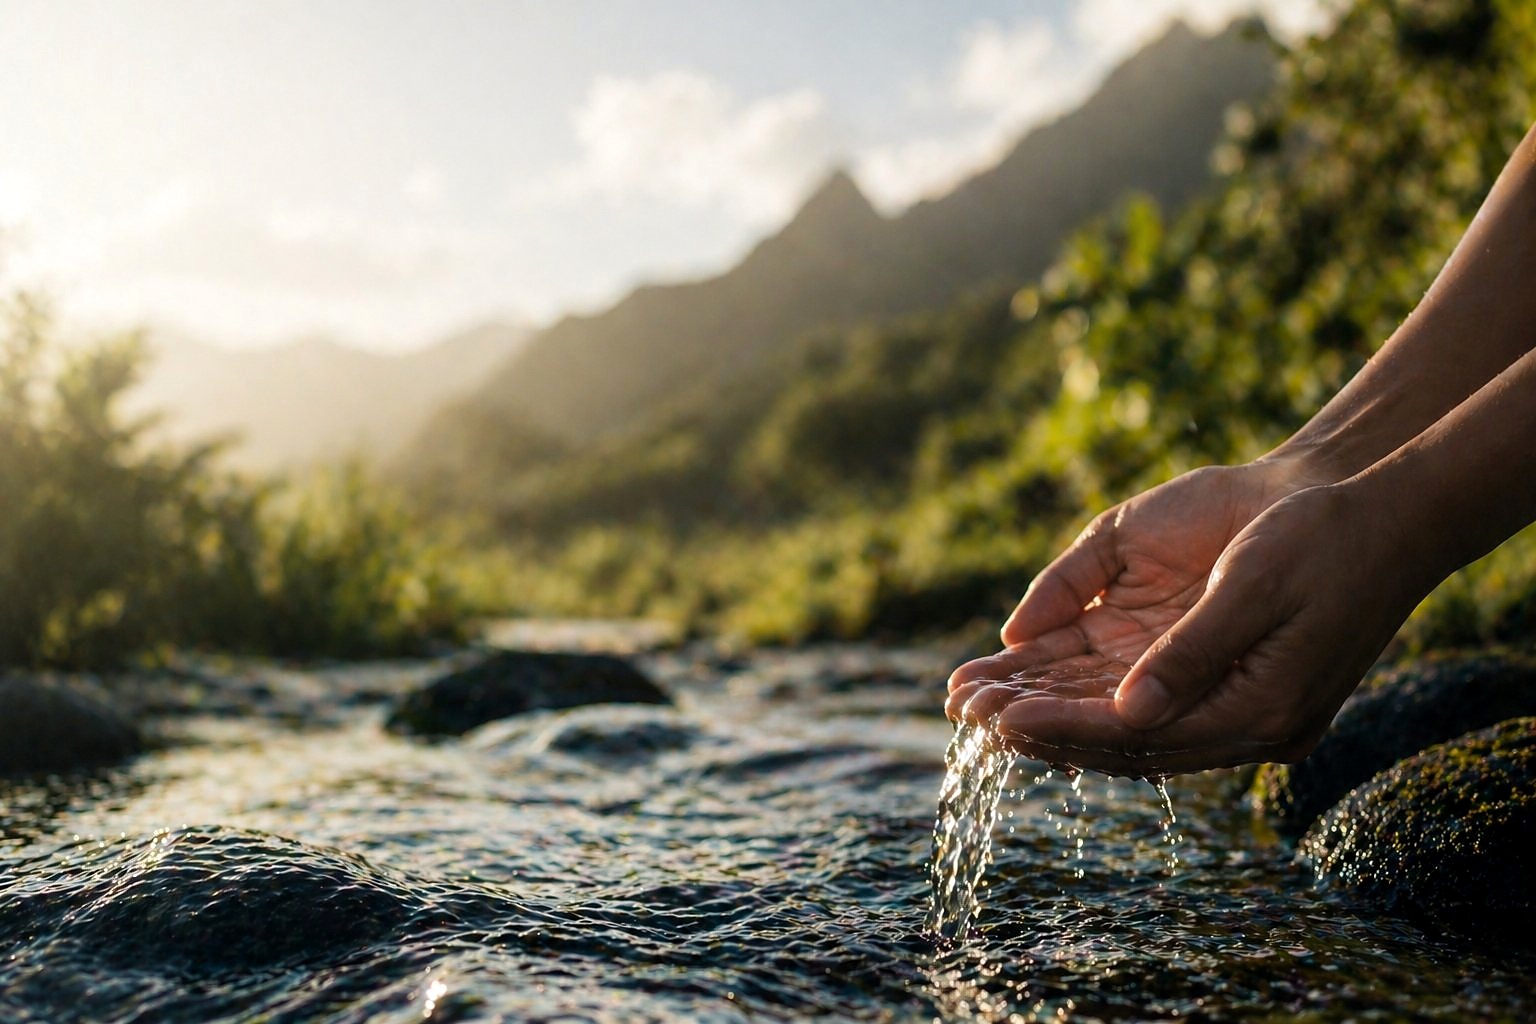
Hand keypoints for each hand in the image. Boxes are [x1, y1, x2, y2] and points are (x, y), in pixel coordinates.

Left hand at [946, 482, 1430, 774]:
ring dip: (1036, 704)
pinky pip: (1115, 678)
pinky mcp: (1189, 658)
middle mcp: (1230, 716)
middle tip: (962, 714)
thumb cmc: (1319, 535)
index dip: (1068, 729)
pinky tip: (1005, 671)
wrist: (1361, 502)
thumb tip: (1125, 710)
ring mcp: (1209, 689)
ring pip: (1107, 710)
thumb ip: (1190, 650)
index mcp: (1260, 712)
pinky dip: (1060, 677)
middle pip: (1116, 735)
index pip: (1144, 736)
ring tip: (963, 696)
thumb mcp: (1256, 584)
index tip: (1002, 720)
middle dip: (1036, 723)